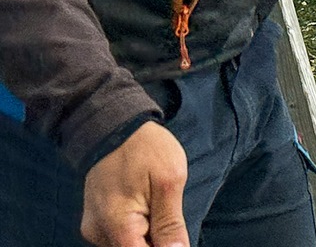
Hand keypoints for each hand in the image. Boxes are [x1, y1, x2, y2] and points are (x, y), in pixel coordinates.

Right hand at [81, 122, 188, 246]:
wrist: (115, 126)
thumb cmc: (145, 148)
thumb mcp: (168, 181)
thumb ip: (170, 223)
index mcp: (116, 224)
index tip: (175, 236)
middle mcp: (98, 232)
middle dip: (158, 242)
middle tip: (168, 212)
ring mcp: (94, 228)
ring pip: (129, 245)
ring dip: (149, 236)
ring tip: (158, 206)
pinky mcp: (96, 222)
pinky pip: (121, 236)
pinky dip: (139, 229)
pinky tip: (148, 208)